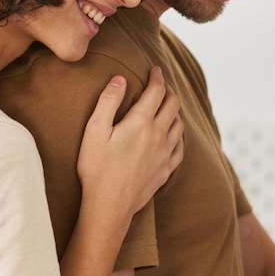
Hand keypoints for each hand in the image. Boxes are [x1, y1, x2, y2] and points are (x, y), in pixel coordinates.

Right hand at [77, 66, 183, 221]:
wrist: (108, 206)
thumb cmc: (96, 168)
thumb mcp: (94, 130)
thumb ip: (108, 101)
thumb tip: (120, 78)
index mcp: (141, 122)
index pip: (156, 91)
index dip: (157, 76)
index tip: (155, 69)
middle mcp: (158, 135)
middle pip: (173, 104)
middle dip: (169, 90)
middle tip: (161, 84)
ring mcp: (165, 154)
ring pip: (179, 125)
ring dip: (175, 111)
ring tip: (167, 106)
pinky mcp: (165, 170)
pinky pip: (180, 147)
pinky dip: (179, 135)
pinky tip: (173, 135)